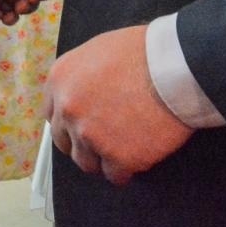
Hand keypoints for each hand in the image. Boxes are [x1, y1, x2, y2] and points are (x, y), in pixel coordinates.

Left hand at [47, 25, 193, 185]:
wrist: (173, 67)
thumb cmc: (142, 52)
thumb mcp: (97, 50)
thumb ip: (81, 77)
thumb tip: (81, 94)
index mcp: (60, 79)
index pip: (52, 114)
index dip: (69, 122)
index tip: (83, 124)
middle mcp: (68, 109)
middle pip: (65, 142)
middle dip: (82, 143)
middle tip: (104, 138)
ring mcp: (90, 135)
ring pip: (87, 163)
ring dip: (102, 158)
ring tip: (123, 148)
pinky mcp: (118, 157)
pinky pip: (115, 175)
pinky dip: (125, 170)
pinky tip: (137, 157)